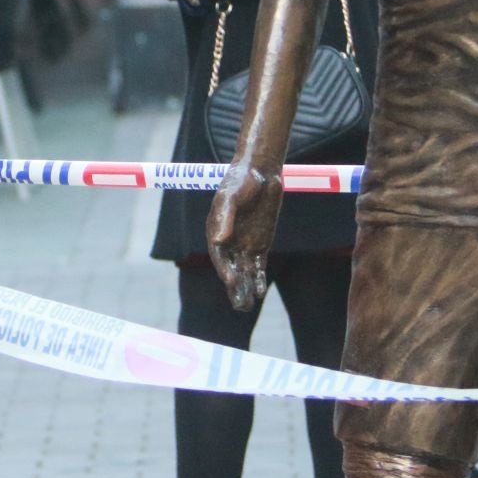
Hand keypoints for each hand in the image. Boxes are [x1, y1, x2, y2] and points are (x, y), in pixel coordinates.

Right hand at [206, 159, 282, 310]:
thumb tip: (220, 240)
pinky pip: (258, 265)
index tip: (232, 283)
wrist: (260, 171)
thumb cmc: (241, 180)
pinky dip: (258, 278)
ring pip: (244, 271)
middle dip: (235, 288)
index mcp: (217, 231)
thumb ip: (225, 217)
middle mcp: (229, 241)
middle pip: (231, 269)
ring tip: (247, 306)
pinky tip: (260, 291)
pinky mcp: (260, 244)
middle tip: (240, 306)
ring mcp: (245, 243)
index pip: (220, 256)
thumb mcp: (231, 196)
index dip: (225, 271)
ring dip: (245, 288)